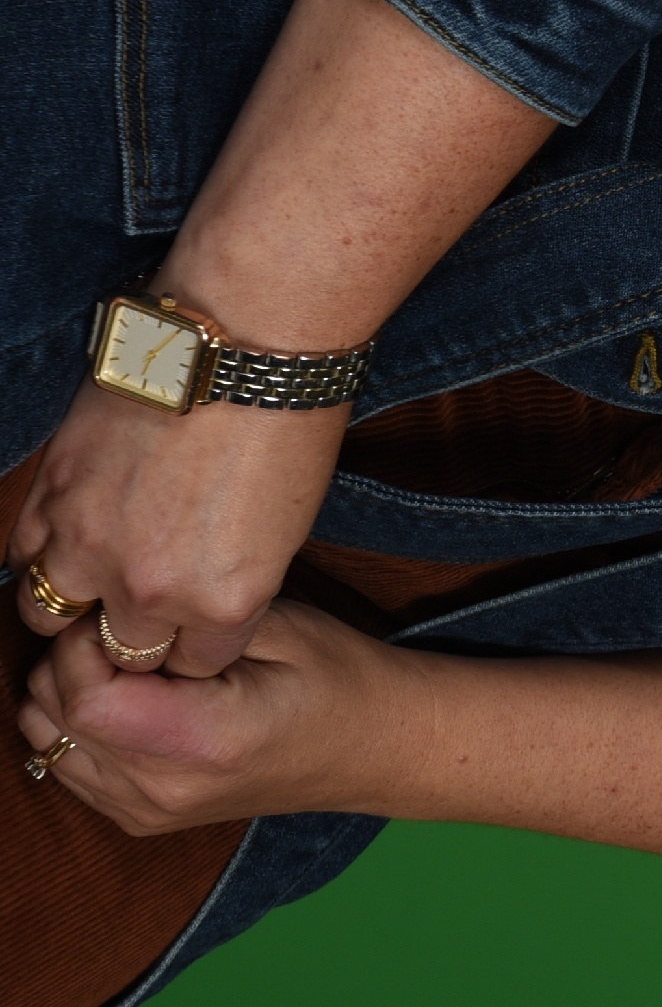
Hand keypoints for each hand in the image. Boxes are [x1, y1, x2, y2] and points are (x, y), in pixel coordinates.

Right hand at [9, 375, 346, 676]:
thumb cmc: (289, 420)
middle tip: (144, 606)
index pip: (196, 667)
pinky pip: (25, 556)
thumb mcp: (286, 527)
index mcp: (223, 601)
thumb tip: (199, 599)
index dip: (195, 648)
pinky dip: (44, 554)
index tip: (193, 631)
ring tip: (98, 578)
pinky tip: (67, 540)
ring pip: (51, 614)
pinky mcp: (51, 496)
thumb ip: (232, 580)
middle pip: (122, 653)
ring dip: (75, 601)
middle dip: (135, 635)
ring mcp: (88, 544)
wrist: (239, 340)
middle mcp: (149, 588)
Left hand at [17, 595, 402, 833]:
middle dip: (72, 660)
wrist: (375, 748)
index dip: (86, 646)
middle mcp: (163, 790)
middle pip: (54, 717)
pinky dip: (77, 723)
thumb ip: (187, 624)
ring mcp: (146, 811)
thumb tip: (109, 612)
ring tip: (132, 666)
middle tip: (132, 632)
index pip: (86, 700)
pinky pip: (63, 763)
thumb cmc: (338, 677)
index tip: (128, 617)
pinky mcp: (138, 816)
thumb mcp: (276, 627)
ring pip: (45, 739)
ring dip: (69, 691)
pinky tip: (131, 699)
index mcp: (203, 744)